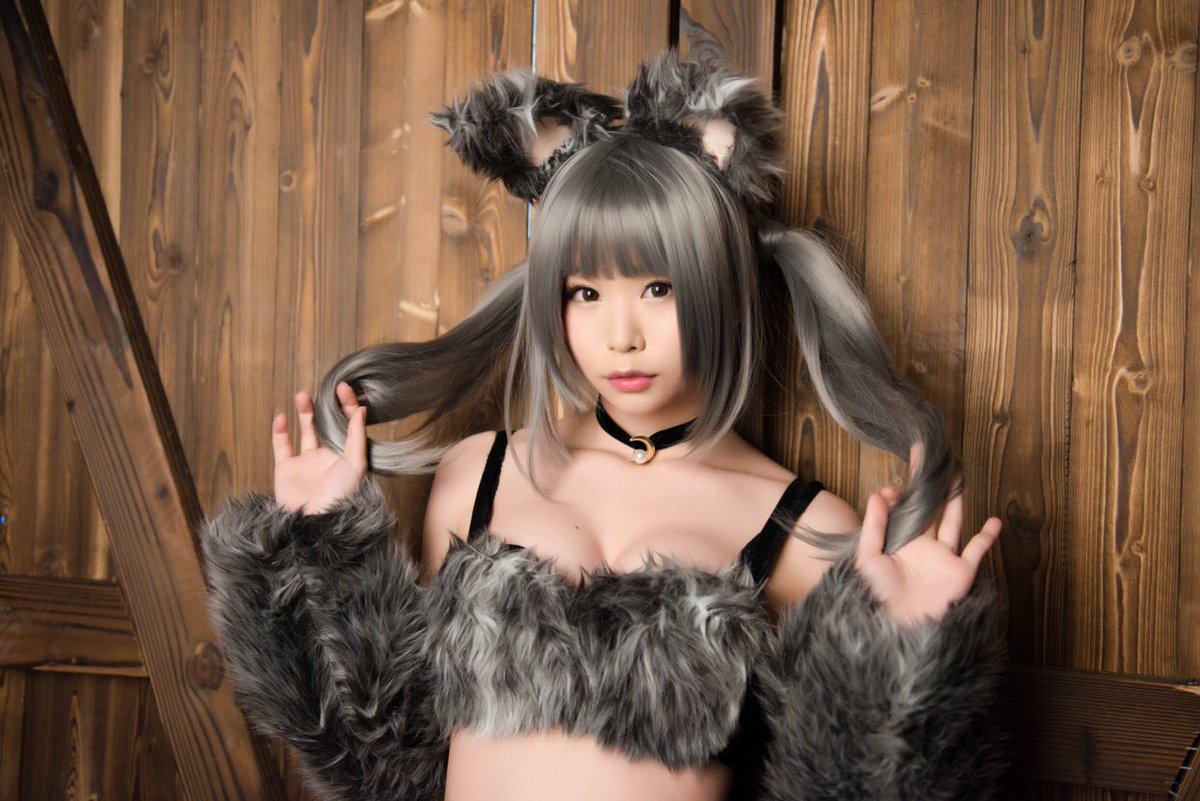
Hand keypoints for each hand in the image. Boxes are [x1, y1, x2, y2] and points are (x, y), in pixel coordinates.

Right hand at [272, 382, 367, 515]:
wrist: (316, 523)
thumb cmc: (341, 497)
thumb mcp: (356, 464)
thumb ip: (356, 436)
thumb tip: (361, 410)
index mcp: (347, 456)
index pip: (349, 424)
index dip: (347, 405)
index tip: (343, 388)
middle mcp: (328, 457)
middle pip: (327, 425)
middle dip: (325, 407)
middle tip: (323, 389)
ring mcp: (306, 463)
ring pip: (305, 431)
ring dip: (304, 413)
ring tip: (302, 395)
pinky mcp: (286, 469)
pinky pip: (282, 446)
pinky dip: (280, 431)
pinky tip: (282, 417)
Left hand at [854, 443, 1002, 627]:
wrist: (896, 628)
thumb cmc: (876, 596)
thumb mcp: (868, 558)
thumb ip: (874, 526)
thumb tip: (878, 494)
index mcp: (899, 542)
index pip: (902, 510)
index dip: (900, 495)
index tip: (896, 487)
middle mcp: (922, 546)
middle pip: (929, 510)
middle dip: (931, 487)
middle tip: (933, 461)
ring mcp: (942, 558)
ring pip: (952, 522)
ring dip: (955, 501)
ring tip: (957, 477)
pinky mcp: (960, 572)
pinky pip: (976, 550)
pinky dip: (987, 536)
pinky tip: (994, 521)